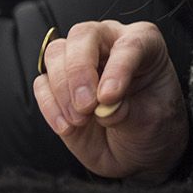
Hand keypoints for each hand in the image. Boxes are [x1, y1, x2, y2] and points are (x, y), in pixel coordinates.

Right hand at [34, 20, 188, 181]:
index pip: (128, 44)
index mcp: (142, 44)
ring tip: (81, 120)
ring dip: (63, 91)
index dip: (117, 69)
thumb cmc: (149, 130)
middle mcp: (108, 46)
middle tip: (86, 105)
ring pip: (56, 55)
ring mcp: (79, 64)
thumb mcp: (151, 122)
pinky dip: (51, 107)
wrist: (132, 157)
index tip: (110, 97)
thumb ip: (128, 110)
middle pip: (82, 36)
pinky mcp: (55, 85)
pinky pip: (42, 85)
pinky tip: (68, 126)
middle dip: (79, 70)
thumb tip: (103, 106)